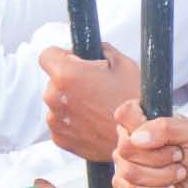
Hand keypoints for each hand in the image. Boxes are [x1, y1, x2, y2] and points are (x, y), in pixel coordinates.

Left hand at [40, 44, 140, 162]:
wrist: (140, 139)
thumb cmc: (134, 102)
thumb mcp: (123, 64)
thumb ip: (99, 50)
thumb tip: (92, 48)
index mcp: (66, 75)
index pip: (47, 55)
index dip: (63, 56)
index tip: (75, 62)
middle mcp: (55, 98)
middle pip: (54, 81)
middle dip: (70, 81)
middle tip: (95, 88)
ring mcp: (56, 121)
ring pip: (58, 102)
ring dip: (71, 102)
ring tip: (97, 108)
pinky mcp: (61, 138)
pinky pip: (62, 122)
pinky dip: (74, 121)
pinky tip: (94, 122)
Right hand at [111, 101, 187, 187]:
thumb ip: (167, 127)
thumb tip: (137, 138)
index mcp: (144, 123)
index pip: (125, 113)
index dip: (139, 125)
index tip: (162, 136)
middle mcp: (131, 143)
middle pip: (126, 148)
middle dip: (160, 157)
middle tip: (178, 157)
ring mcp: (126, 167)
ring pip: (129, 172)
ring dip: (162, 176)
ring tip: (177, 174)